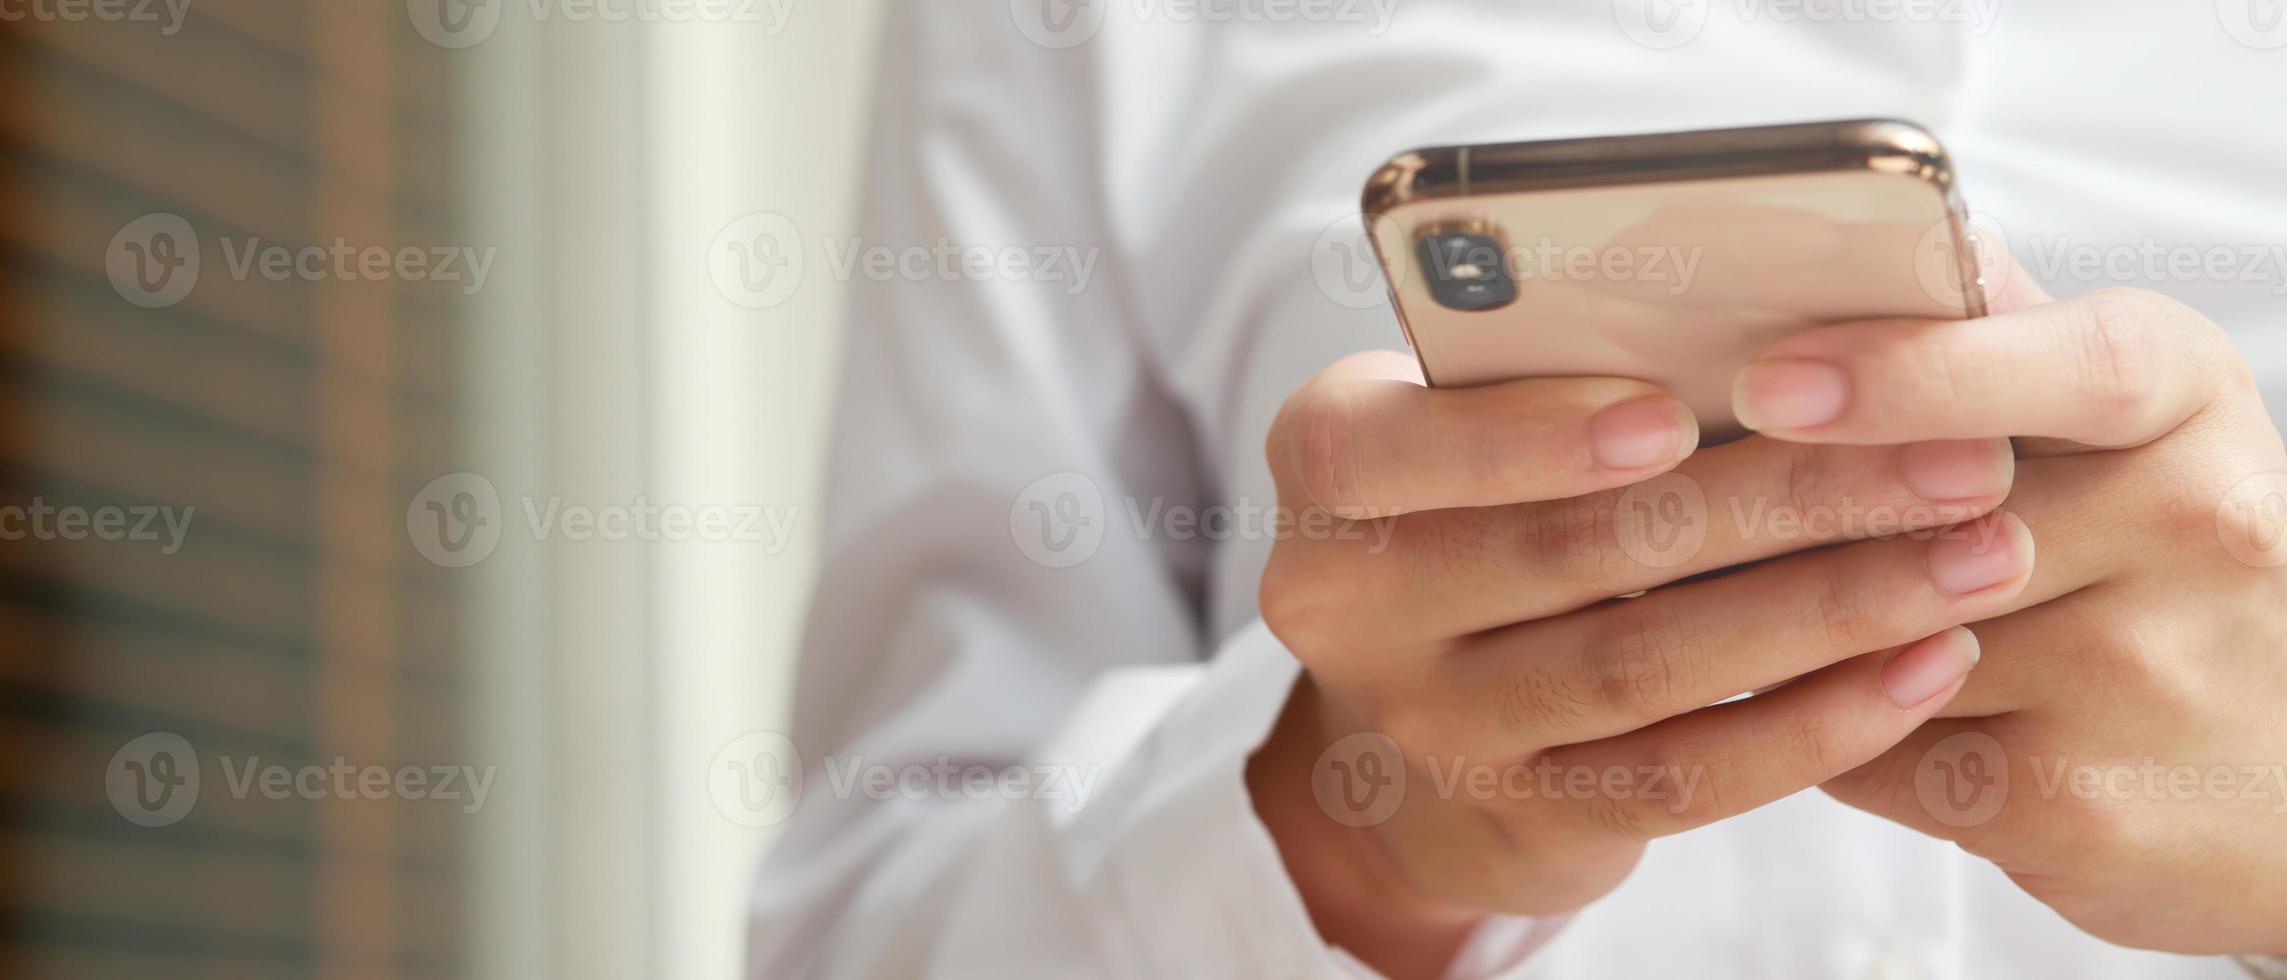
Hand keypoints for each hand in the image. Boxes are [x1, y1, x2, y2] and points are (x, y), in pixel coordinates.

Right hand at [1246, 351, 2031, 977]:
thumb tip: (1796, 309)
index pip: (1387, 451)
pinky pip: (1688, 773)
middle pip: (1573, 550)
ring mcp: (1439, 724)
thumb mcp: (1466, 423)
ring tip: (1979, 551)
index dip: (1519, 438)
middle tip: (1952, 457)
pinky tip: (1926, 663)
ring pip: (1648, 667)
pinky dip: (1818, 719)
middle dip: (1781, 498)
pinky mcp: (1531, 814)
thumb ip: (1554, 367)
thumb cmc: (1481, 506)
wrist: (1416, 731)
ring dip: (1832, 607)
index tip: (1672, 412)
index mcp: (1327, 470)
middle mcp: (1353, 608)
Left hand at [1733, 285, 2286, 954]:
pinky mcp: (2075, 804)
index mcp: (2189, 403)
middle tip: (1647, 500)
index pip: (2067, 366)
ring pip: (1872, 635)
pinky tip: (1787, 700)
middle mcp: (2197, 527)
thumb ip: (2002, 335)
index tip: (1769, 381)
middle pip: (1923, 514)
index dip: (1908, 373)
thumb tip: (1875, 234)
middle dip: (1772, 513)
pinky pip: (1871, 746)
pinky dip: (1807, 722)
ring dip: (1762, 621)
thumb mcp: (2129, 423)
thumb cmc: (2164, 566)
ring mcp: (2141, 675)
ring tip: (1689, 594)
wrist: (2279, 775)